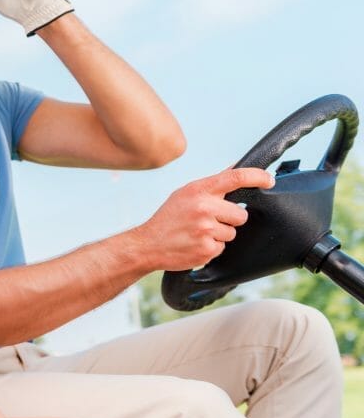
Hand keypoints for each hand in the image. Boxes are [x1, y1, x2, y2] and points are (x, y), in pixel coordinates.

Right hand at [135, 167, 275, 270]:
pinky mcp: (206, 248)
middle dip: (230, 219)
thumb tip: (236, 169)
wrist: (148, 244)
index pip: (235, 178)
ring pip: (232, 232)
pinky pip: (223, 247)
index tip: (269, 179)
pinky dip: (211, 248)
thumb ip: (211, 185)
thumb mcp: (185, 194)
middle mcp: (203, 208)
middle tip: (209, 221)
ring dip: (220, 235)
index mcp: (198, 191)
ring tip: (198, 233)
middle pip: (240, 214)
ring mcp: (205, 229)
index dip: (257, 176)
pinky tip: (195, 244)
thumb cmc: (168, 218)